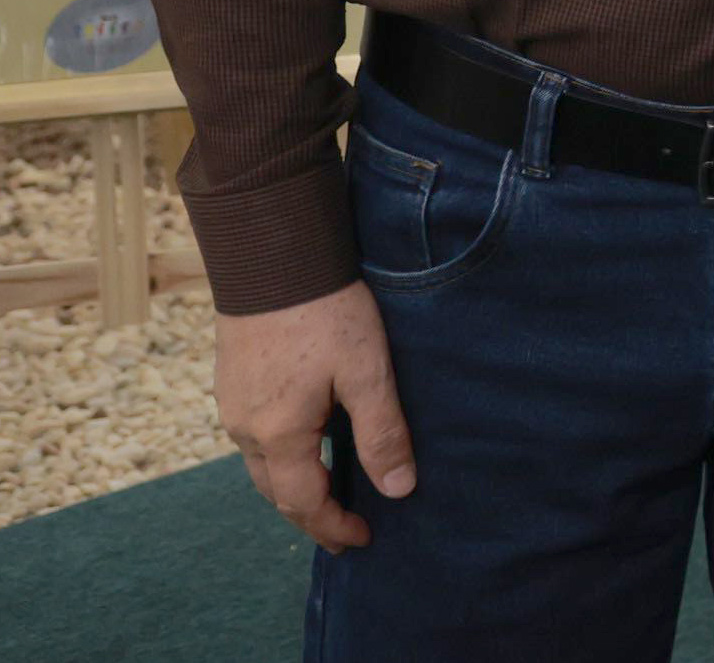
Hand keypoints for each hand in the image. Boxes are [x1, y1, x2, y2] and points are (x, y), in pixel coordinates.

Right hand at [215, 282, 411, 549]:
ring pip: (260, 464)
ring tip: (327, 493)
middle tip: (344, 529)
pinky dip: (279, 455)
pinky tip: (303, 445)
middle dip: (311, 515)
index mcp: (278, 434)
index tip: (362, 540)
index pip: (304, 503)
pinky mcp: (231, 381)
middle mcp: (245, 428)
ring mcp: (232, 404)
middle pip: (276, 491)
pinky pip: (253, 436)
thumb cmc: (326, 312)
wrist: (273, 256)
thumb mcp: (367, 372)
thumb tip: (399, 490)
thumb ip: (381, 433)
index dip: (334, 526)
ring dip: (292, 486)